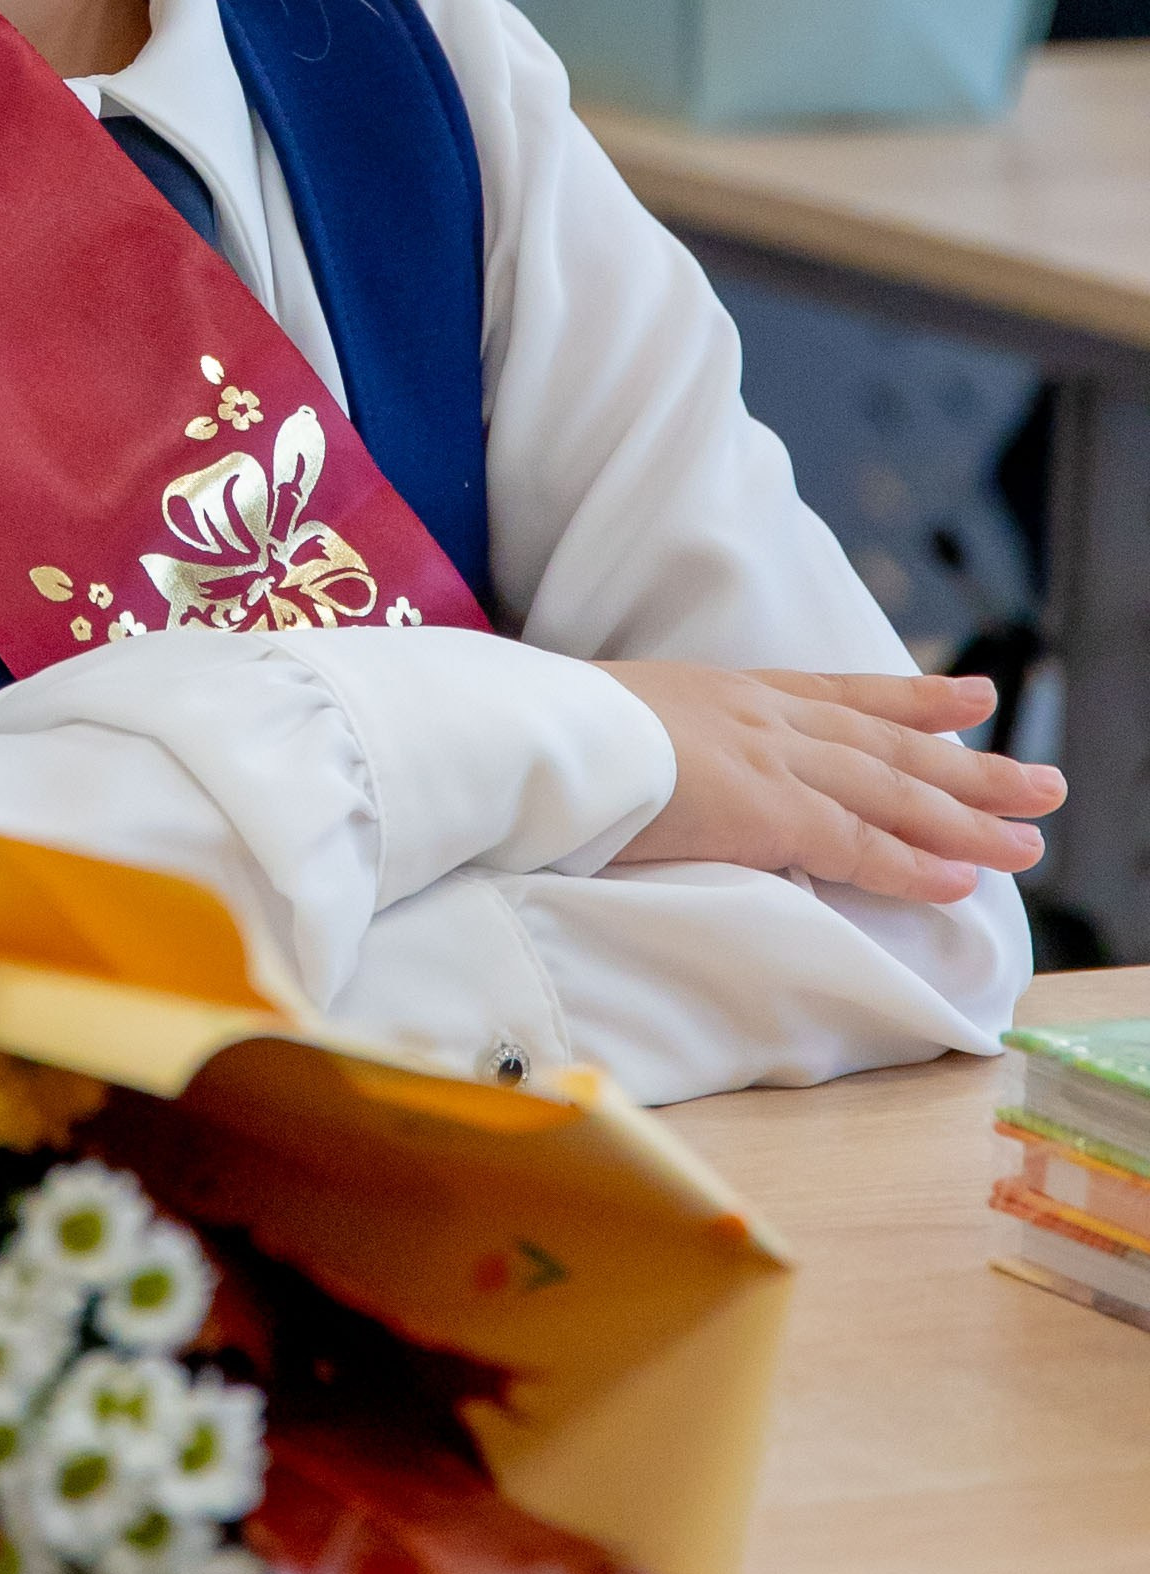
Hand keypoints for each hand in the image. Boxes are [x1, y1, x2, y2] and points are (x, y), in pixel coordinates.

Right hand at [599, 664, 1064, 903]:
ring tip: (1030, 837)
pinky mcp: (764, 809)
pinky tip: (962, 879)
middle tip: (1042, 781)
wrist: (532, 730)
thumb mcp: (618, 722)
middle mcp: (761, 716)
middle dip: (970, 764)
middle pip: (887, 742)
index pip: (839, 694)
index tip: (969, 697)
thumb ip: (663, 741)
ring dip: (966, 816)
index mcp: (727, 694)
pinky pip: (856, 843)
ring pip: (890, 790)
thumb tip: (669, 768)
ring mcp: (767, 758)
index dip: (910, 699)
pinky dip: (912, 863)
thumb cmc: (553, 735)